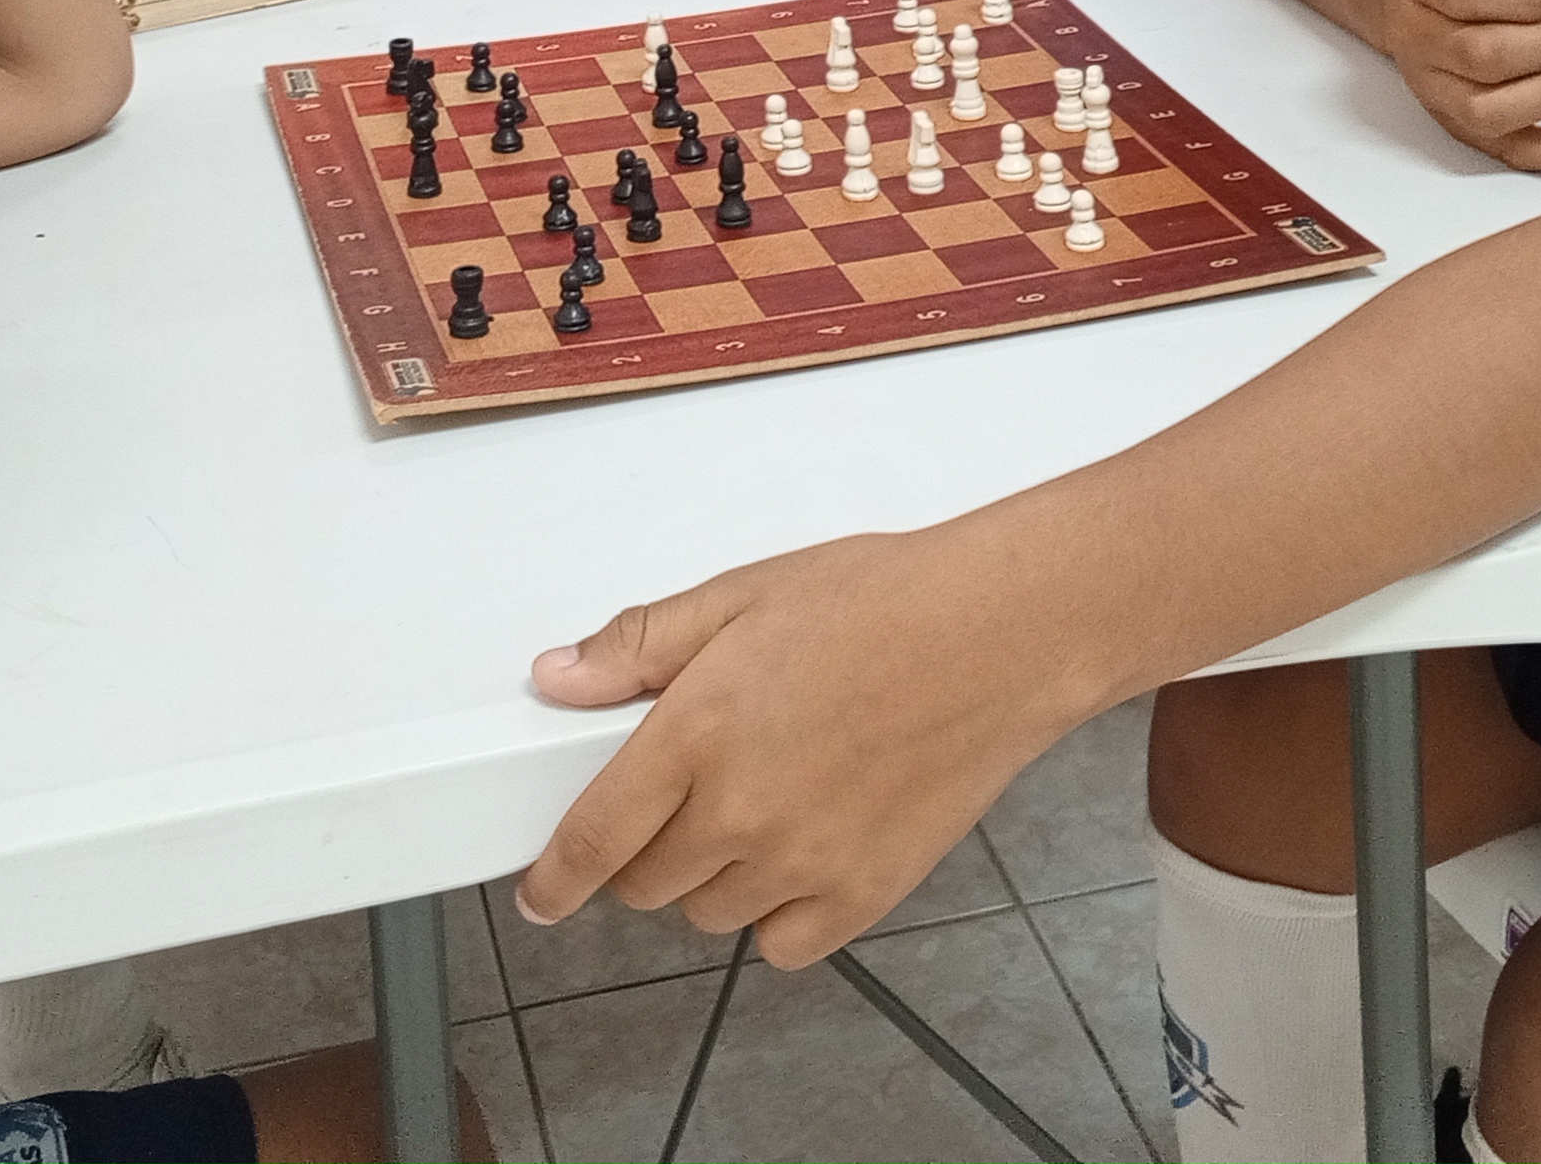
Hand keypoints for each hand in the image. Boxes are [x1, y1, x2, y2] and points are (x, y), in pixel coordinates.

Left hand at [515, 529, 1091, 964]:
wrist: (1000, 635)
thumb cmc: (881, 604)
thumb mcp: (741, 596)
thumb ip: (639, 646)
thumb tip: (558, 678)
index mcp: (697, 733)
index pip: (592, 839)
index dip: (553, 879)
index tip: (541, 894)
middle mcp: (741, 812)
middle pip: (646, 885)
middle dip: (646, 849)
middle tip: (688, 794)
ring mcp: (804, 862)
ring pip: (710, 913)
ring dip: (712, 876)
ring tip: (761, 804)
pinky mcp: (863, 894)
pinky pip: (784, 943)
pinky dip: (778, 911)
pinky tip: (803, 848)